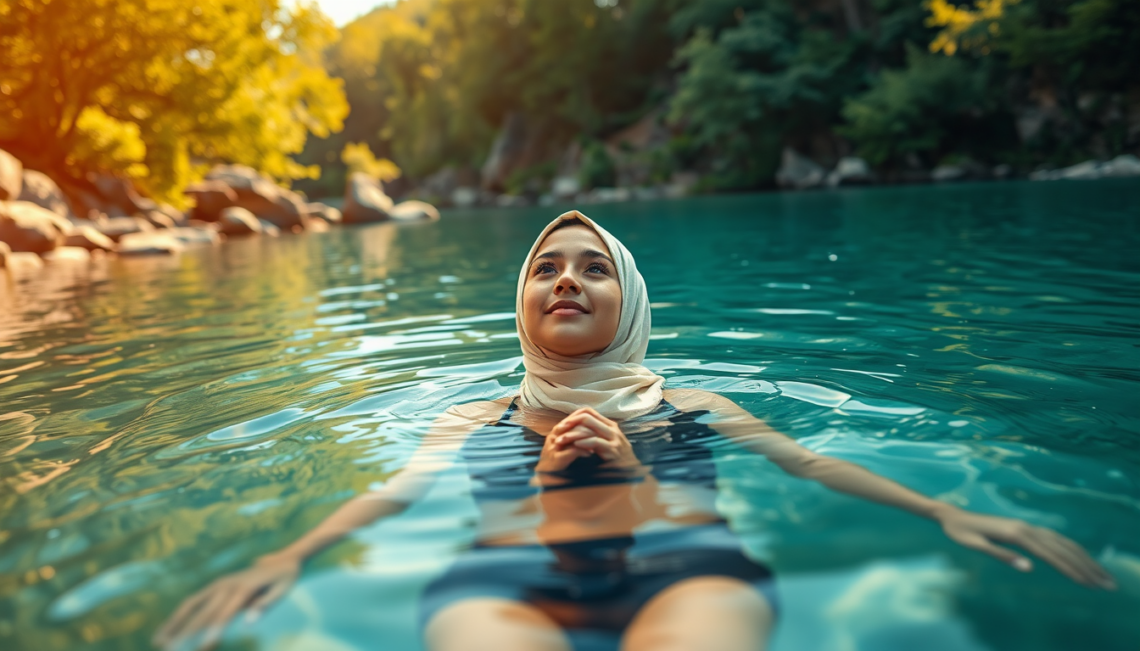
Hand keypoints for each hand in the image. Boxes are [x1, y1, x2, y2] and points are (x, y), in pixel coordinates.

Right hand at [153, 554, 298, 649]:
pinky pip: (193, 601)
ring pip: (191, 604)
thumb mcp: (283, 591)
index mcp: (244, 588)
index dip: (212, 631)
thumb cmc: (284, 580)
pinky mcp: (214, 586)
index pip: (225, 614)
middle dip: (186, 633)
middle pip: (203, 612)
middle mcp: (226, 584)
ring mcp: (218, 584)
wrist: (281, 561)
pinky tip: (168, 630)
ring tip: (158, 641)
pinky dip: (179, 615)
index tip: (202, 648)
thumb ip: (266, 605)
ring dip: (174, 623)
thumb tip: (249, 620)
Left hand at [551, 407, 637, 464]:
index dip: (573, 415)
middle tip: (558, 430)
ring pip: (589, 429)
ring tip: (561, 440)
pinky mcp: (613, 450)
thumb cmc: (616, 458)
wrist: (631, 472)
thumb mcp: (606, 442)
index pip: (588, 411)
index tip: (562, 423)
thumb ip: (595, 434)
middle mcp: (612, 429)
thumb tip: (576, 427)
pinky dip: (584, 443)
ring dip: (572, 434)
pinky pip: (596, 442)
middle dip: (570, 423)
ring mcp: (614, 439)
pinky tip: (575, 446)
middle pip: (587, 417)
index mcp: (609, 424)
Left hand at [936, 508, 1114, 588]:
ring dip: (1085, 558)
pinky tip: (1081, 557)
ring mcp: (1028, 526)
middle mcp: (1027, 527)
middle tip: (1107, 585)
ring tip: (1102, 575)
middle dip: (1087, 567)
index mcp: (1016, 534)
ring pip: (1063, 542)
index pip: (1051, 555)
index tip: (1089, 585)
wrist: (953, 515)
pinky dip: (1073, 548)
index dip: (1072, 570)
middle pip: (1064, 548)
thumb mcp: (975, 546)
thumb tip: (1029, 568)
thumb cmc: (960, 533)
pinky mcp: (1026, 527)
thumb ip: (1001, 556)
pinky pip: (1056, 538)